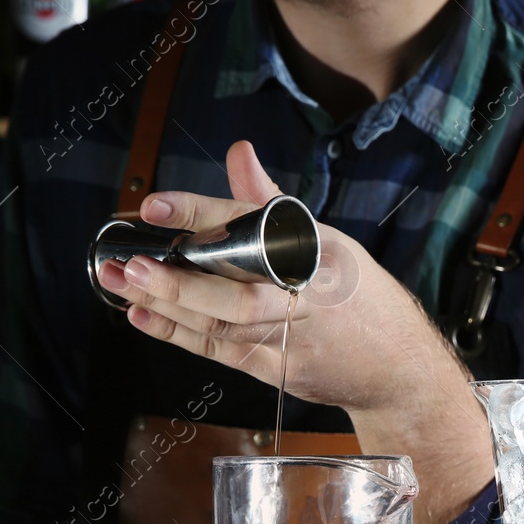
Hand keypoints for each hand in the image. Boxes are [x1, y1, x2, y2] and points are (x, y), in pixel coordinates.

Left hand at [97, 141, 450, 418]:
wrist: (401, 369)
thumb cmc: (359, 297)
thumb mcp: (327, 241)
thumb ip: (272, 201)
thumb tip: (238, 152)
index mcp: (320, 250)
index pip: (254, 224)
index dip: (202, 213)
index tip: (155, 206)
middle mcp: (310, 295)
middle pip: (240, 292)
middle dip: (181, 281)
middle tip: (131, 263)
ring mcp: (297, 339)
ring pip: (224, 326)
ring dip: (167, 306)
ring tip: (121, 282)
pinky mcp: (282, 371)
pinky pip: (224, 352)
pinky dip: (181, 335)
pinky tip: (144, 317)